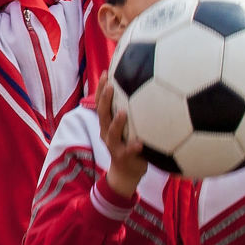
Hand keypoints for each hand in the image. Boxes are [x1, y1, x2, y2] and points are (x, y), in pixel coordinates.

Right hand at [94, 75, 146, 199]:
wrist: (126, 172)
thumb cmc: (128, 144)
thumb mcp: (126, 127)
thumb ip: (130, 111)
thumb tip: (143, 88)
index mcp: (106, 124)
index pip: (101, 103)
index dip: (101, 88)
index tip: (106, 72)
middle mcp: (106, 132)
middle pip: (103, 114)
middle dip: (105, 99)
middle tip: (111, 85)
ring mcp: (114, 146)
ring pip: (111, 133)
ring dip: (116, 122)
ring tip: (122, 112)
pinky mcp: (124, 158)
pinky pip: (128, 151)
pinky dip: (133, 147)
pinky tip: (140, 142)